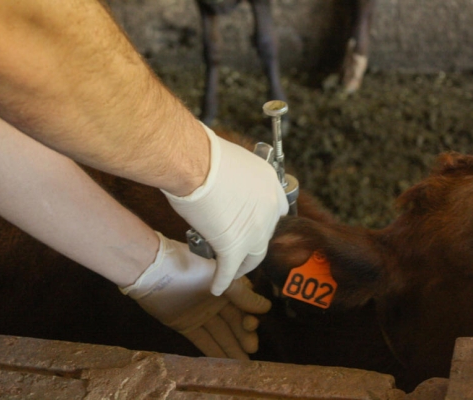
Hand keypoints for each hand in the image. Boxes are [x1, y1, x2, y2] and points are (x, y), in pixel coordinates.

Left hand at [120, 232, 271, 358]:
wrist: (154, 271)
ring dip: (232, 347)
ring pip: (220, 333)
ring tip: (245, 363)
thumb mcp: (220, 277)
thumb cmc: (191, 267)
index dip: (249, 316)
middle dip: (243, 334)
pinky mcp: (185, 326)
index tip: (252, 324)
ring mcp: (200, 314)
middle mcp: (214, 301)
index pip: (243, 304)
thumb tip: (266, 308)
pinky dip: (213, 351)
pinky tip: (225, 362)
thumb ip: (242, 294)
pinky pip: (202, 340)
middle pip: (233, 321)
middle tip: (252, 348)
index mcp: (224, 285)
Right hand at [163, 124, 288, 294]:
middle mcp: (269, 210)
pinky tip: (216, 287)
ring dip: (242, 266)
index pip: (278, 210)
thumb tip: (227, 181)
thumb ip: (238, 177)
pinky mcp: (234, 247)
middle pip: (267, 237)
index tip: (256, 227)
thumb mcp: (234, 160)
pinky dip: (222, 280)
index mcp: (271, 185)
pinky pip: (229, 270)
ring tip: (232, 271)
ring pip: (253, 258)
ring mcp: (255, 231)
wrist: (194, 163)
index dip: (265, 221)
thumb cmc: (205, 154)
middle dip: (255, 246)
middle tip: (243, 250)